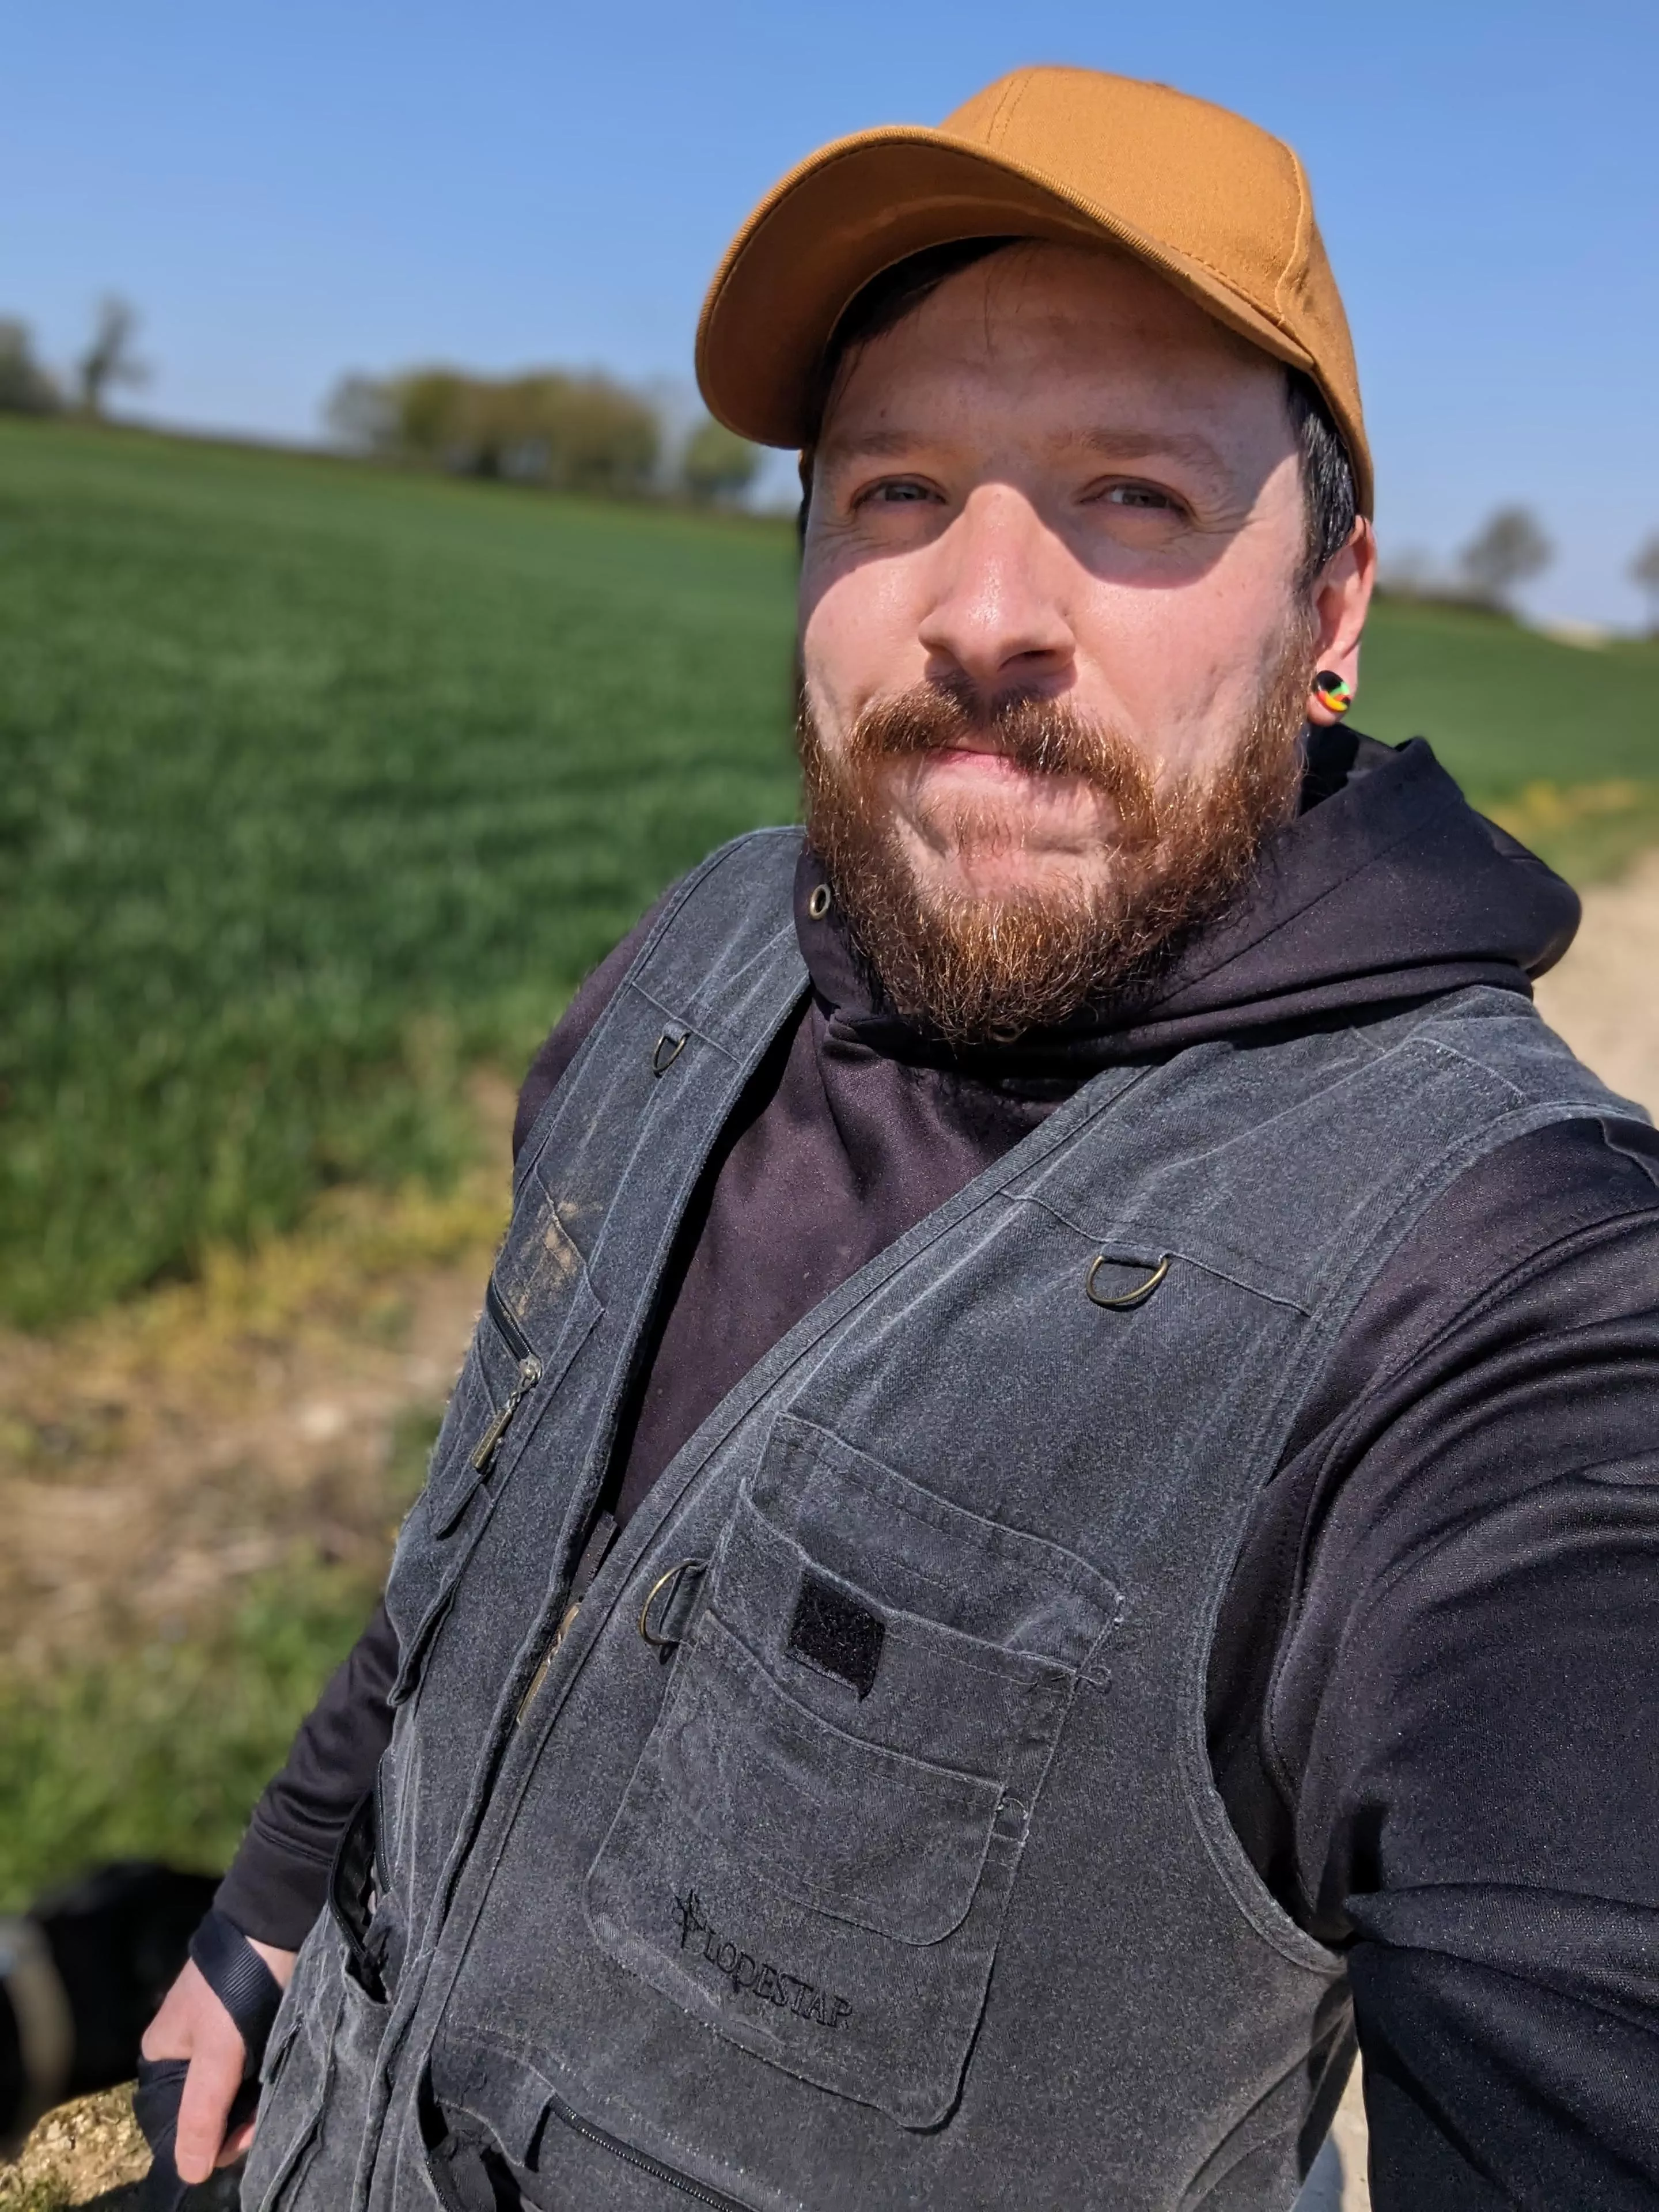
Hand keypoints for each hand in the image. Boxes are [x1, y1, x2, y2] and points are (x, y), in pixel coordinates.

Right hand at [139, 1939, 294, 2181]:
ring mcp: (216, 2036)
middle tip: (263, 2123)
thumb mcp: (217, 2054)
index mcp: (162, 2054)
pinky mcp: (246, 2024)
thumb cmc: (236, 1987)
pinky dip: (262, 2082)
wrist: (273, 1922)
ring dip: (251, 2105)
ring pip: (231, 2090)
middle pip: (206, 2105)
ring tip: (274, 2104)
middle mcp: (184, 2048)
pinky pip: (249, 2068)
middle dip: (234, 2122)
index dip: (207, 2138)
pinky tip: (279, 2085)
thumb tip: (190, 2174)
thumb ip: (202, 2113)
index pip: (175, 2119)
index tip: (241, 2140)